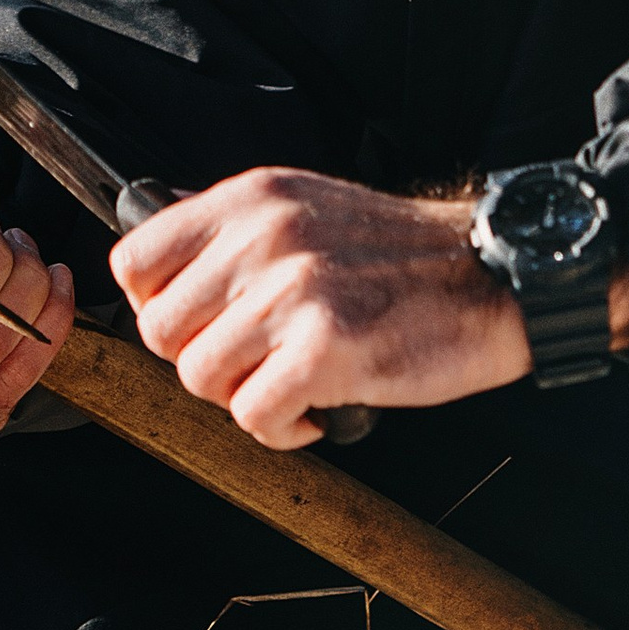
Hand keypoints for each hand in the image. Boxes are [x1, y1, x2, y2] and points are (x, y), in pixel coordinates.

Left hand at [111, 169, 528, 449]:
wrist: (493, 274)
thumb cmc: (405, 256)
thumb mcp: (308, 208)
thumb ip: (235, 235)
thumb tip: (163, 275)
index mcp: (252, 200)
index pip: (135, 260)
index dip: (155, 308)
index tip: (197, 327)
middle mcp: (264, 237)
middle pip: (159, 331)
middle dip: (199, 362)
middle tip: (250, 366)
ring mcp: (294, 291)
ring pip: (201, 378)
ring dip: (242, 397)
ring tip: (289, 386)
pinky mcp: (326, 348)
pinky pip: (253, 415)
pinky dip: (280, 429)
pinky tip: (314, 411)